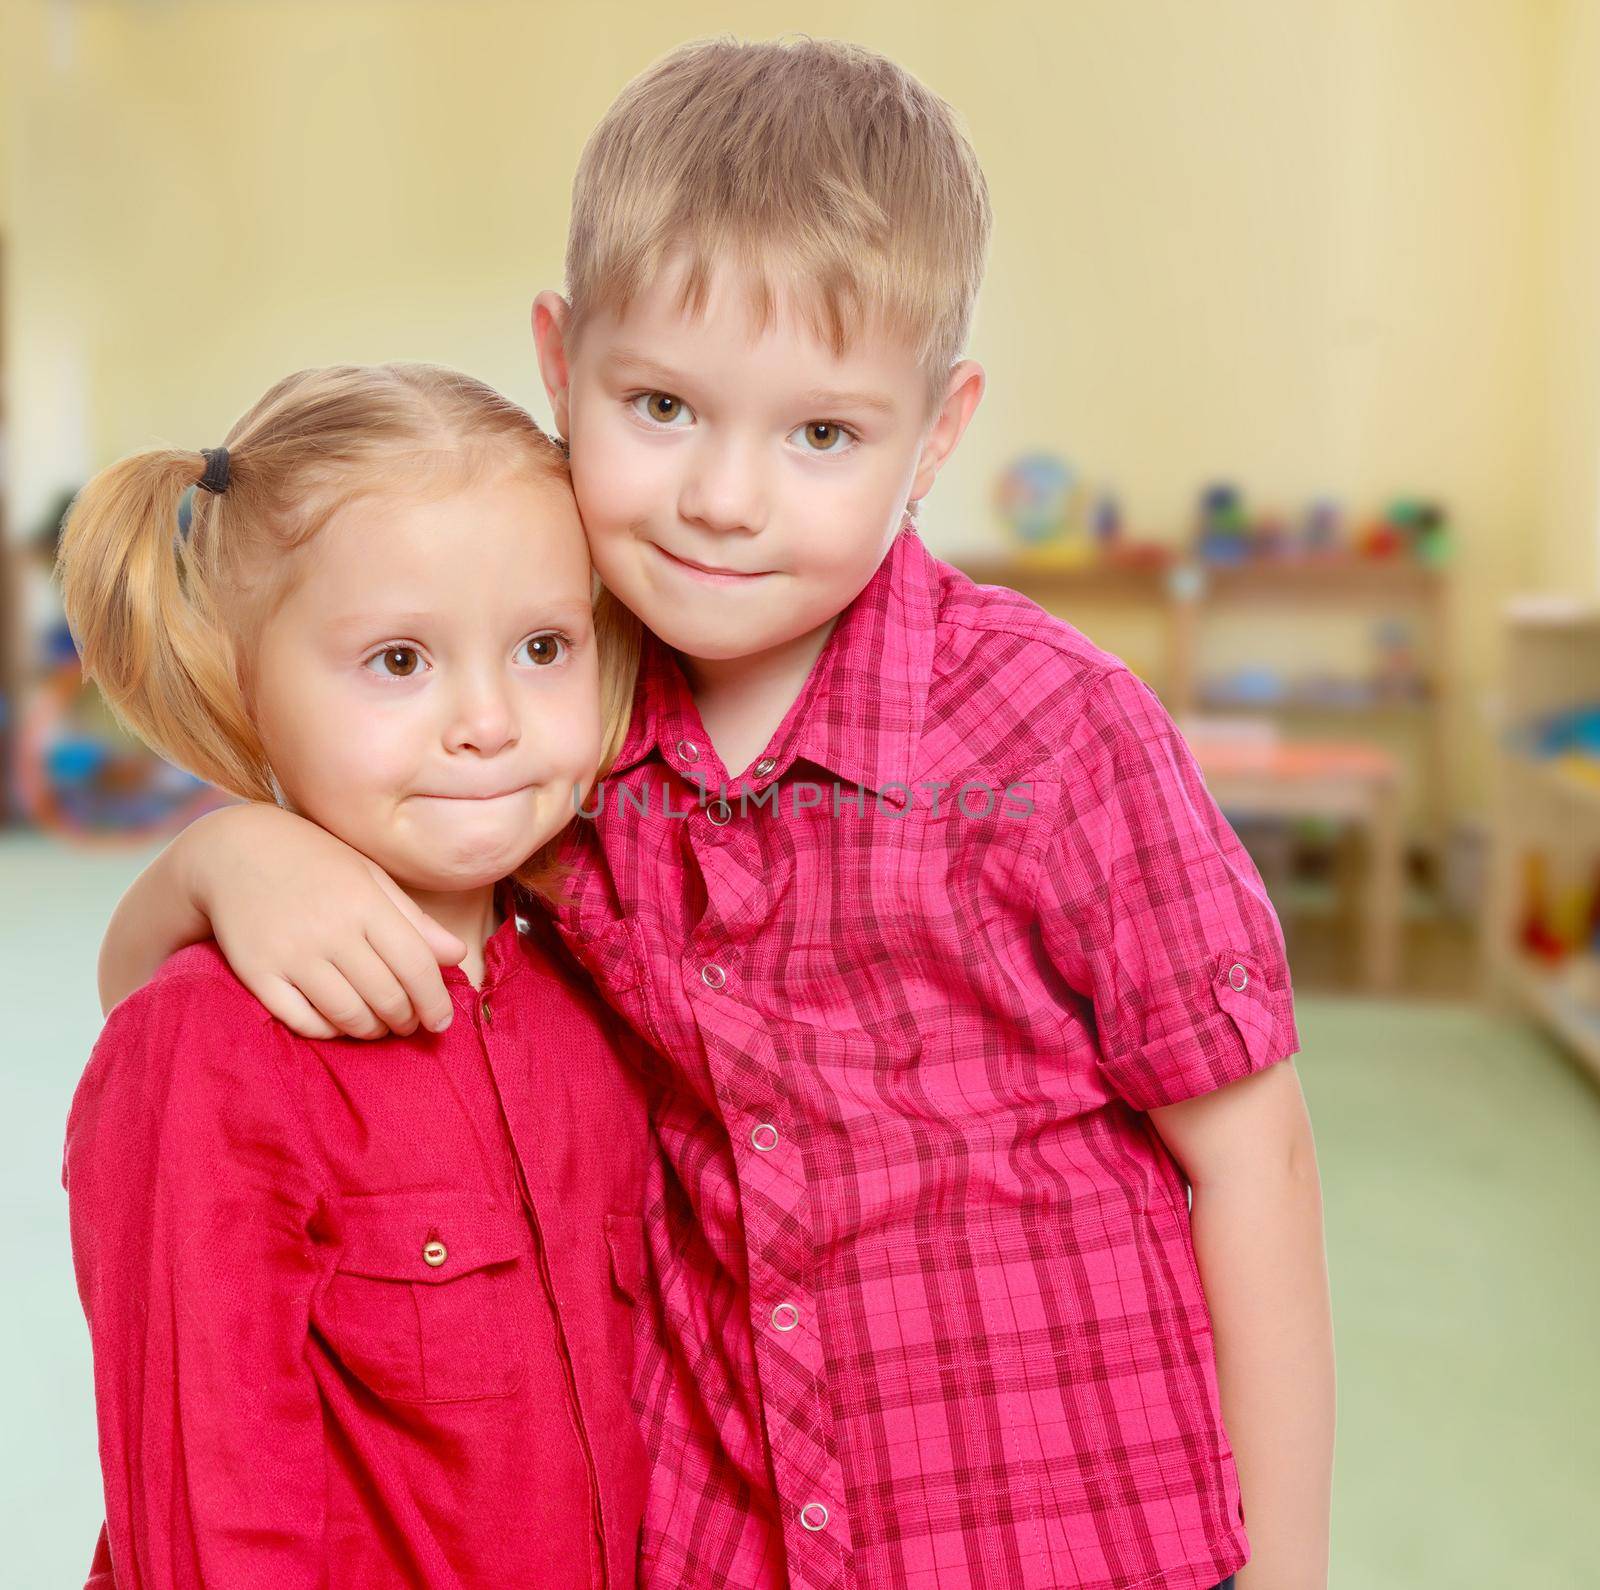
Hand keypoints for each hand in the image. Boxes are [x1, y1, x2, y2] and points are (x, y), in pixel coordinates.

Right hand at [180, 804, 464, 1038]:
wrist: (234, 851)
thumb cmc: (315, 861)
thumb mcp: (369, 877)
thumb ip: (413, 919)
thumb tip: (458, 955)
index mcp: (365, 903)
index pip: (416, 965)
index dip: (435, 1001)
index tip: (442, 1021)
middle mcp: (329, 930)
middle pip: (386, 996)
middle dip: (406, 1020)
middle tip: (411, 1023)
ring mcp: (291, 954)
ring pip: (347, 1015)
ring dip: (372, 1030)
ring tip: (380, 1025)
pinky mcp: (258, 973)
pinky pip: (302, 1022)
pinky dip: (330, 1031)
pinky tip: (340, 1023)